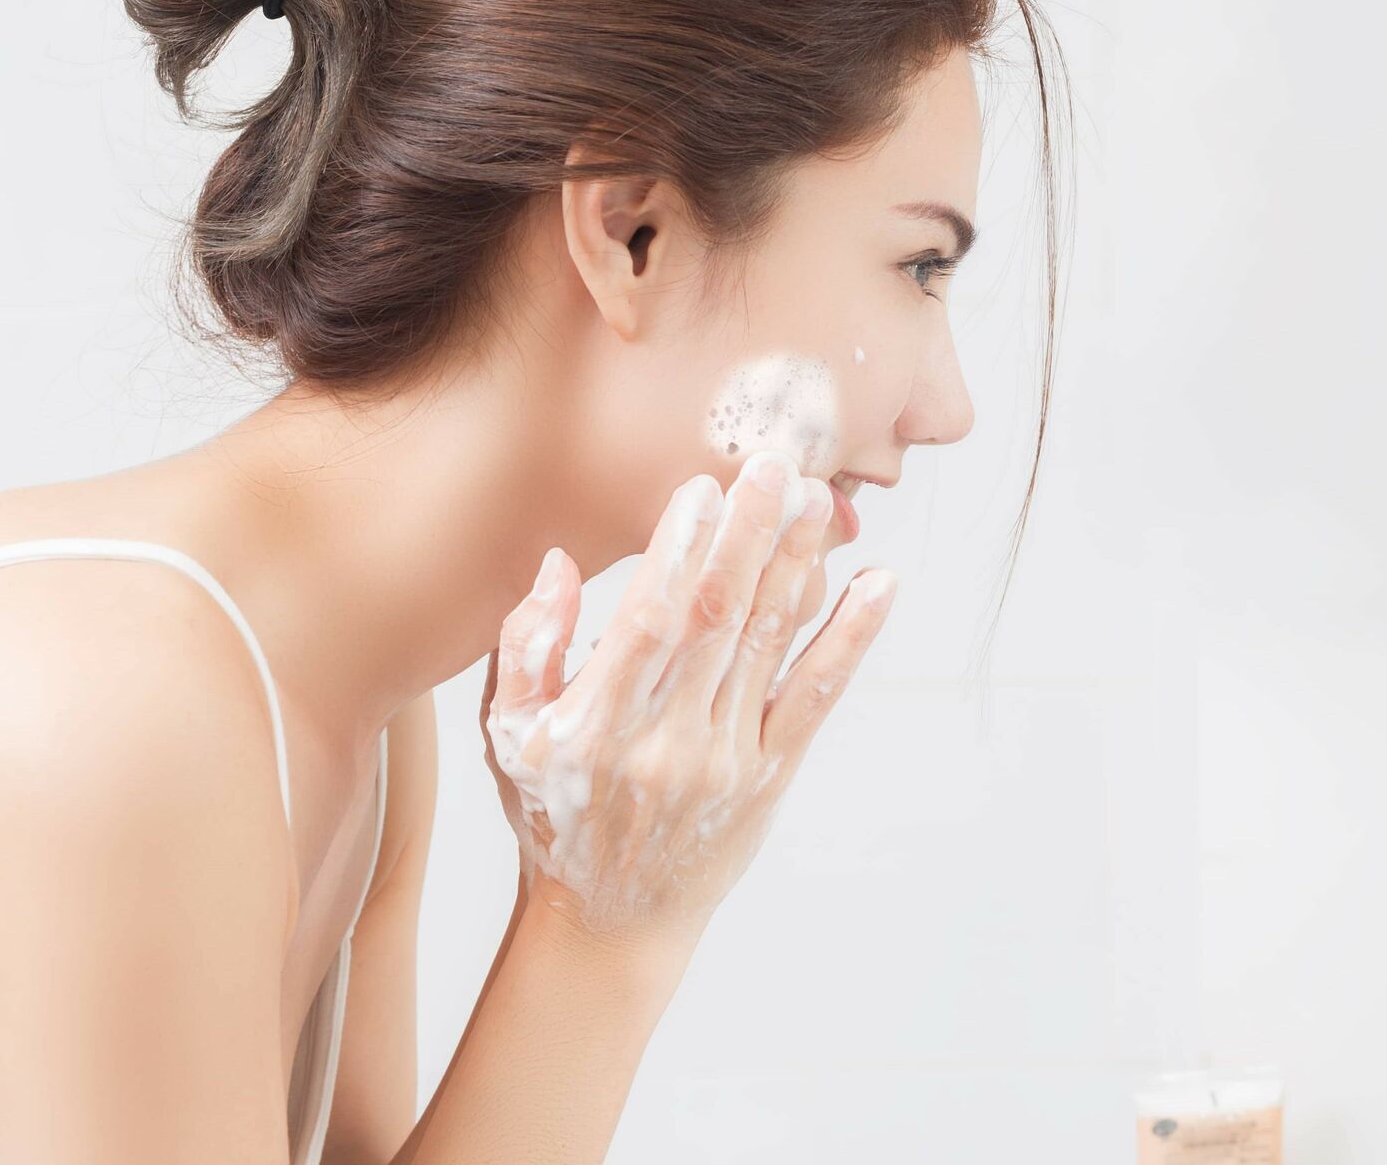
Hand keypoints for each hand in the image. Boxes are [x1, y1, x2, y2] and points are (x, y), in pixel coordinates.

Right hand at [479, 448, 897, 943]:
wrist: (610, 922)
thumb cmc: (553, 812)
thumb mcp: (508, 737)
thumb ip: (523, 648)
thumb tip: (557, 563)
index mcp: (593, 726)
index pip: (646, 624)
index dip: (676, 554)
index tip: (701, 487)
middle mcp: (663, 743)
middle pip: (717, 623)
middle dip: (748, 538)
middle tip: (776, 465)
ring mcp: (723, 761)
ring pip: (767, 648)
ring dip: (798, 567)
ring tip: (821, 500)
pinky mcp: (768, 778)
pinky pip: (814, 699)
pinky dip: (851, 641)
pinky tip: (879, 586)